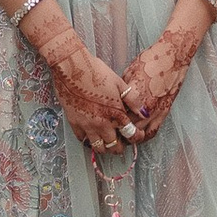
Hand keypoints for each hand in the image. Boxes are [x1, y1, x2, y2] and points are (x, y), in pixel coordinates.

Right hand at [41, 26, 131, 155]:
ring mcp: (87, 125)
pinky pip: (82, 139)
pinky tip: (91, 135)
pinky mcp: (74, 123)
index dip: (136, 138)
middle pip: (114, 146)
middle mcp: (102, 123)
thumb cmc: (96, 72)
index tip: (137, 136)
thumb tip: (144, 112)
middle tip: (121, 144)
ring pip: (98, 147)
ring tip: (107, 143)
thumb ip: (133, 100)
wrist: (72, 68)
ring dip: (105, 148)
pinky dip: (88, 140)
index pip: (131, 135)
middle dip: (120, 147)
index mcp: (116, 113)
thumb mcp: (119, 83)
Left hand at [116, 21, 199, 138]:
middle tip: (109, 133)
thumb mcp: (129, 71)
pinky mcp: (164, 112)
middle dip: (117, 132)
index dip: (108, 121)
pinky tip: (138, 135)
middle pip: (127, 128)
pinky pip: (153, 131)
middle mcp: (144, 106)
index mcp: (133, 95)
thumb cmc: (151, 60)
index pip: (116, 115)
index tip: (103, 123)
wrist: (173, 56)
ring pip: (139, 134)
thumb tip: (115, 99)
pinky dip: (144, 136)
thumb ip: (122, 89)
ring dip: (130, 137)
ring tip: (122, 137)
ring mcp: (155, 111)